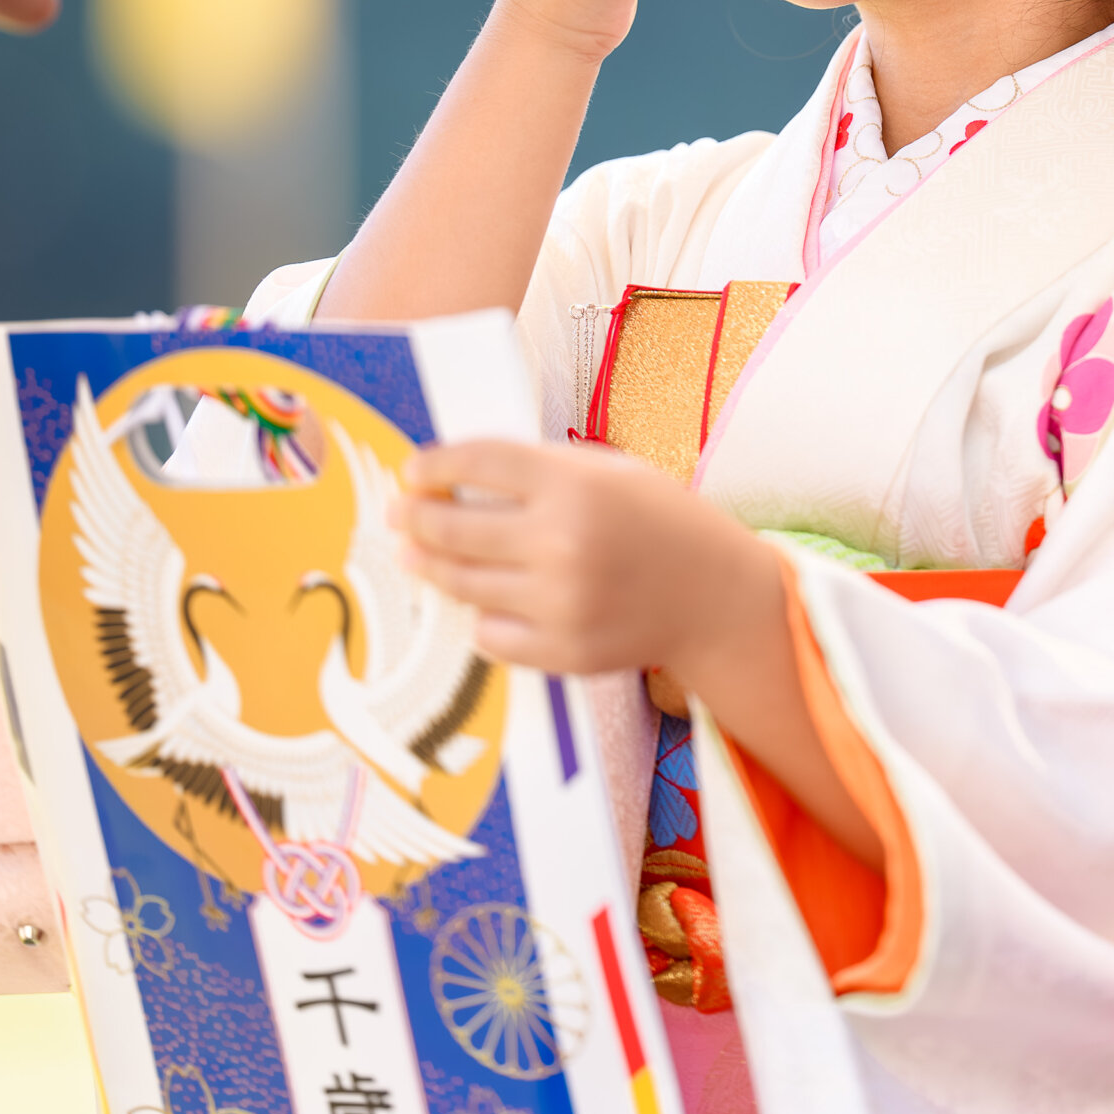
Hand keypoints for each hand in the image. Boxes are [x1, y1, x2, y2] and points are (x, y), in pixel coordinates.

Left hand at [392, 435, 775, 676]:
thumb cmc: (657, 521)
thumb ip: (537, 470)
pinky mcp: (562, 651)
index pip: (477, 462)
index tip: (414, 470)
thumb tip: (452, 478)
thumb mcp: (608, 472)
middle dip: (413, 517)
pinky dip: (481, 615)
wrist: (715, 596)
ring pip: (462, 584)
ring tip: (415, 554)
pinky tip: (482, 599)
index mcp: (576, 483)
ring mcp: (561, 602)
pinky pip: (489, 634)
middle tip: (399, 514)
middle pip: (454, 526)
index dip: (434, 465)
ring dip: (429, 566)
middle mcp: (564, 541)